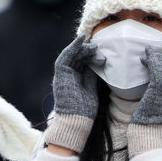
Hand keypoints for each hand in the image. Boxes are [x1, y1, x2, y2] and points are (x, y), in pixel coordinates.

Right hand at [45, 35, 104, 152]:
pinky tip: (81, 40)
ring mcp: (62, 75)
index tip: (101, 55)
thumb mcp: (91, 88)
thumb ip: (92, 76)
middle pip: (76, 58)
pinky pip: (65, 57)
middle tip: (99, 49)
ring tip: (93, 46)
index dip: (90, 56)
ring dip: (82, 49)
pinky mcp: (60, 74)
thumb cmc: (85, 110)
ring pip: (71, 56)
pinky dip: (72, 47)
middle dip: (87, 52)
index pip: (80, 64)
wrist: (77, 120)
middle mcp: (66, 77)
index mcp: (73, 81)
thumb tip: (98, 62)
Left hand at [130, 47, 161, 125]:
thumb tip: (155, 81)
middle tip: (153, 51)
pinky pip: (158, 72)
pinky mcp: (158, 91)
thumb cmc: (149, 120)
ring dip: (157, 57)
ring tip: (147, 53)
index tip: (161, 56)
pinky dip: (152, 62)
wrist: (147, 131)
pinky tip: (144, 60)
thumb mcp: (160, 106)